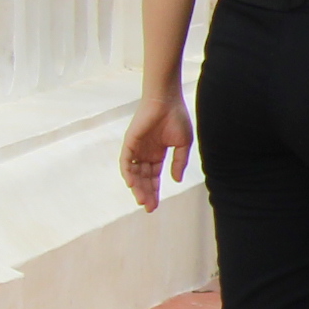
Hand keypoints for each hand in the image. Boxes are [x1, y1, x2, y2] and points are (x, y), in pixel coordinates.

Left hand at [120, 89, 192, 209]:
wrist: (167, 100)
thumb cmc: (176, 118)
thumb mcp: (183, 144)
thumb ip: (179, 162)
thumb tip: (175, 180)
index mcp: (157, 154)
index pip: (154, 177)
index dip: (155, 191)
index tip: (155, 206)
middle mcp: (145, 153)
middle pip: (143, 178)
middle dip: (146, 193)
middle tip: (148, 207)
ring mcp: (136, 148)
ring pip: (134, 173)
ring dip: (137, 187)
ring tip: (142, 200)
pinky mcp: (130, 142)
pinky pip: (126, 161)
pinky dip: (127, 172)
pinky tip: (131, 184)